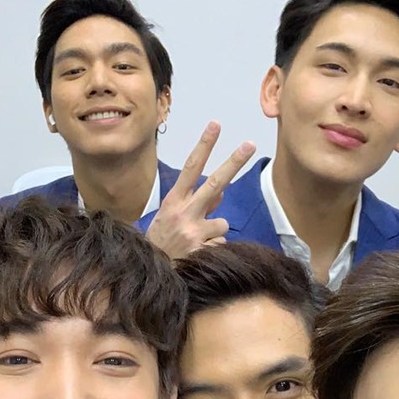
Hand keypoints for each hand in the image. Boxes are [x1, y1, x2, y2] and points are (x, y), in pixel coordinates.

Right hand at [147, 121, 254, 258]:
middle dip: (234, 162)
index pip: (191, 168)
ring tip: (196, 242)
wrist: (148, 273)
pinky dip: (212, 250)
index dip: (204, 146)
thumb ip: (198, 203)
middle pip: (215, 184)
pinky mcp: (201, 251)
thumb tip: (222, 191)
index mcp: (174, 201)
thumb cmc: (162, 242)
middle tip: (250, 144)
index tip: (215, 125)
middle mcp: (183, 213)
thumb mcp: (172, 218)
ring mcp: (193, 232)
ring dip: (214, 232)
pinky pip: (220, 245)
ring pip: (222, 222)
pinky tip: (197, 256)